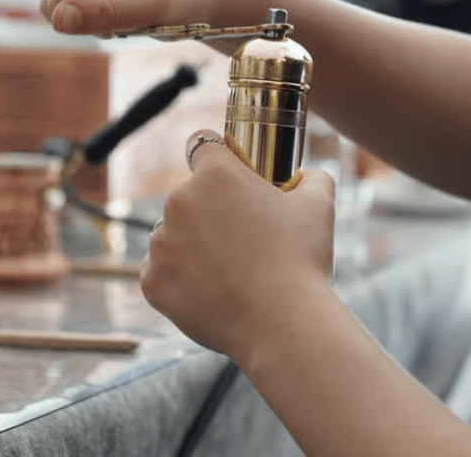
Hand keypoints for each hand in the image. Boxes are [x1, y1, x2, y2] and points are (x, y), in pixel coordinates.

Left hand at [140, 129, 335, 356]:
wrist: (282, 324)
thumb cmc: (301, 261)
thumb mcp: (318, 205)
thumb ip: (311, 178)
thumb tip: (308, 176)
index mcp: (215, 175)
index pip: (202, 145)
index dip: (216, 158)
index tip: (227, 176)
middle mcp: (179, 202)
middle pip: (188, 197)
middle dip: (209, 212)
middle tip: (241, 239)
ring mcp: (161, 243)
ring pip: (173, 236)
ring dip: (192, 246)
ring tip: (229, 272)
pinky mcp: (152, 281)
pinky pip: (161, 272)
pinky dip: (180, 281)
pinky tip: (211, 292)